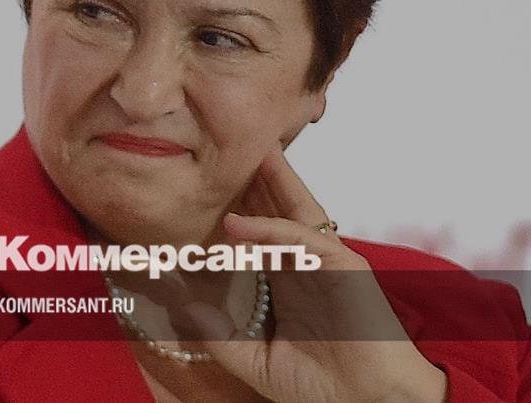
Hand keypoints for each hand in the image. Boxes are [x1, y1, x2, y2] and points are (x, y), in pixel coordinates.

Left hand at [185, 147, 447, 402]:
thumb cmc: (323, 388)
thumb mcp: (259, 364)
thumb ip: (224, 339)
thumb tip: (186, 310)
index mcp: (290, 285)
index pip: (261, 237)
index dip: (240, 211)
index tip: (207, 194)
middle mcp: (308, 267)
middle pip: (279, 212)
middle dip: (257, 183)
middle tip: (229, 152)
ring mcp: (328, 263)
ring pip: (295, 213)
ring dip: (271, 184)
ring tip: (250, 153)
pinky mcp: (344, 267)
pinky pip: (302, 239)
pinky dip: (270, 228)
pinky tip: (237, 223)